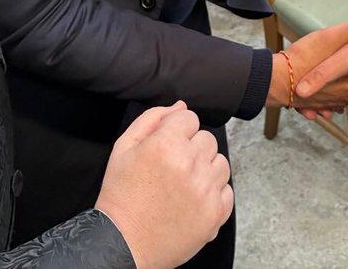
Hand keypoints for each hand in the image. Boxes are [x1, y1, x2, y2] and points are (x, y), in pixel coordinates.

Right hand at [96, 102, 231, 268]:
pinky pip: (227, 190)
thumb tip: (180, 105)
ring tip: (183, 185)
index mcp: (166, 144)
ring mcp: (206, 190)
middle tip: (172, 169)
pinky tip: (192, 200)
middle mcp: (191, 164)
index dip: (175, 131)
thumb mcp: (123, 148)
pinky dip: (213, 194)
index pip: (189, 118)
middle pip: (207, 139)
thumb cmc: (120, 195)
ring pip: (221, 162)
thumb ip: (152, 119)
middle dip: (191, 149)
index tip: (166, 147)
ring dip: (205, 170)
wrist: (123, 243)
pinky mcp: (215, 213)